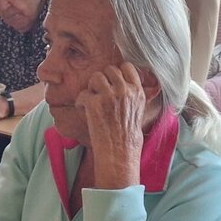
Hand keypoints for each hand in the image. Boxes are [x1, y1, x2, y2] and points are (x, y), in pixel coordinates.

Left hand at [78, 64, 146, 184]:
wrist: (119, 152)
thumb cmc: (127, 135)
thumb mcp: (138, 110)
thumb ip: (132, 94)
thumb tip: (124, 81)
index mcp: (137, 91)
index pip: (127, 67)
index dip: (117, 73)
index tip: (113, 83)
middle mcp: (124, 91)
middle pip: (110, 70)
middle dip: (103, 80)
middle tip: (100, 95)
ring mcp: (109, 96)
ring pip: (96, 77)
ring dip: (92, 88)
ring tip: (93, 102)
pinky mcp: (95, 103)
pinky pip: (83, 94)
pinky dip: (81, 103)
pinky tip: (85, 112)